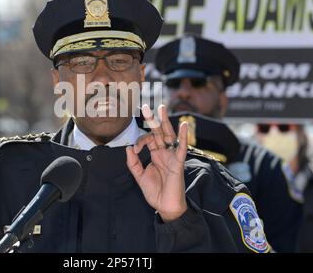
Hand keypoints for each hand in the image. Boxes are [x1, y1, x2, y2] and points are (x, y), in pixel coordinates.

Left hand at [126, 104, 187, 221]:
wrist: (165, 206)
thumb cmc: (155, 192)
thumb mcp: (139, 177)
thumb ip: (133, 163)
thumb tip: (128, 147)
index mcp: (156, 155)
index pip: (148, 140)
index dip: (140, 142)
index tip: (135, 151)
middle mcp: (164, 153)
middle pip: (159, 132)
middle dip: (152, 119)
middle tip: (146, 106)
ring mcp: (171, 156)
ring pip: (169, 135)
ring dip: (165, 122)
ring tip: (161, 108)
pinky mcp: (178, 163)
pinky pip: (182, 148)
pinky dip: (183, 137)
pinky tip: (184, 125)